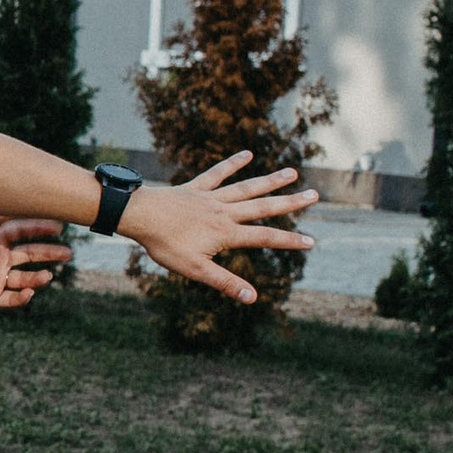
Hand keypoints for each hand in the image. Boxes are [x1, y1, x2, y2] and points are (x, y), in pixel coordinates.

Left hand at [0, 216, 72, 308]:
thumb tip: (22, 199)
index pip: (24, 233)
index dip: (40, 230)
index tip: (58, 227)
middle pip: (30, 255)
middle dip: (49, 254)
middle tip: (68, 254)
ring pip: (24, 279)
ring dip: (37, 278)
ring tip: (47, 276)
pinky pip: (11, 299)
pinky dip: (22, 297)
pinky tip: (29, 293)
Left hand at [124, 151, 319, 302]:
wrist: (138, 216)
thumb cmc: (164, 244)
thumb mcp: (195, 269)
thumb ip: (225, 282)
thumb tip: (253, 298)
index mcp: (226, 233)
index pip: (265, 237)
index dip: (289, 240)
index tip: (311, 241)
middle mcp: (224, 212)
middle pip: (263, 207)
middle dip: (290, 202)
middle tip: (315, 195)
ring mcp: (210, 197)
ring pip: (247, 187)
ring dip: (270, 180)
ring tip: (292, 172)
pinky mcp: (195, 187)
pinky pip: (217, 173)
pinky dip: (232, 164)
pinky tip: (247, 154)